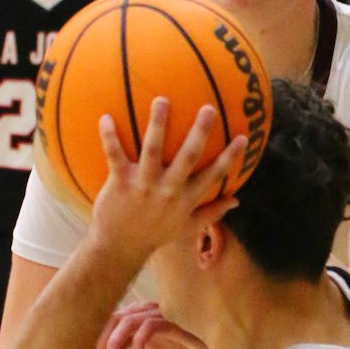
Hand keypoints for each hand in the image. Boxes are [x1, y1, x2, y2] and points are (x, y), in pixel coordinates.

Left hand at [88, 101, 245, 267]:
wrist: (119, 249)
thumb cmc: (155, 235)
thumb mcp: (187, 228)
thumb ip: (212, 213)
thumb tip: (237, 200)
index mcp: (186, 199)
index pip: (213, 175)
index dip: (230, 157)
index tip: (243, 137)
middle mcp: (168, 190)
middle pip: (188, 156)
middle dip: (200, 132)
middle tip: (209, 108)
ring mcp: (144, 185)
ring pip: (152, 150)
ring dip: (157, 124)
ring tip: (161, 100)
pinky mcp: (120, 183)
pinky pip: (114, 156)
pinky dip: (109, 137)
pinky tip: (106, 117)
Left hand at [96, 301, 208, 348]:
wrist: (206, 347)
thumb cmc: (176, 345)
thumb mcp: (146, 345)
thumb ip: (126, 344)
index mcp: (138, 312)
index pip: (109, 318)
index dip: (98, 337)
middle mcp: (147, 308)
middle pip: (115, 317)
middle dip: (103, 340)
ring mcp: (160, 314)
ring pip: (128, 321)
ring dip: (115, 343)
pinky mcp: (173, 323)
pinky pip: (150, 327)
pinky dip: (138, 342)